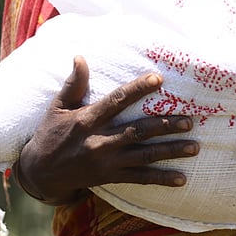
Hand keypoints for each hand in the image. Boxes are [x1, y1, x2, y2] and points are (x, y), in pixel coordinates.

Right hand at [16, 55, 196, 204]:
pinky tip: (181, 179)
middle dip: (165, 125)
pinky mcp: (110, 177)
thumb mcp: (57, 107)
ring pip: (144, 155)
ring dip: (170, 151)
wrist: (40, 172)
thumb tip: (80, 57)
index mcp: (88, 119)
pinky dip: (161, 179)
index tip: (158, 79)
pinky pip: (139, 178)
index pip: (117, 100)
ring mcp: (106, 161)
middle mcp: (99, 140)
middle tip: (189, 120)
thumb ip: (73, 84)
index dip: (138, 89)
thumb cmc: (49, 134)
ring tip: (194, 146)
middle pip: (138, 131)